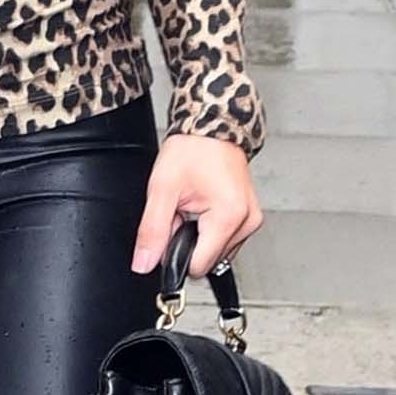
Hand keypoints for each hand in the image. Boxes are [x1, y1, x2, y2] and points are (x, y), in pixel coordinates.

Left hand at [132, 133, 262, 279]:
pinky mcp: (250, 218)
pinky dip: (210, 230)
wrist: (211, 129)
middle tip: (182, 211)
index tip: (171, 230)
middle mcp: (246, 222)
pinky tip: (204, 209)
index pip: (198, 266)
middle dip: (188, 242)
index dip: (176, 254)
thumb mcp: (162, 191)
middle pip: (208, 260)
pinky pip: (224, 239)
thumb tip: (144, 264)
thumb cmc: (192, 151)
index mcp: (228, 216)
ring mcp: (251, 220)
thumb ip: (152, 232)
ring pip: (216, 252)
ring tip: (193, 206)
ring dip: (199, 237)